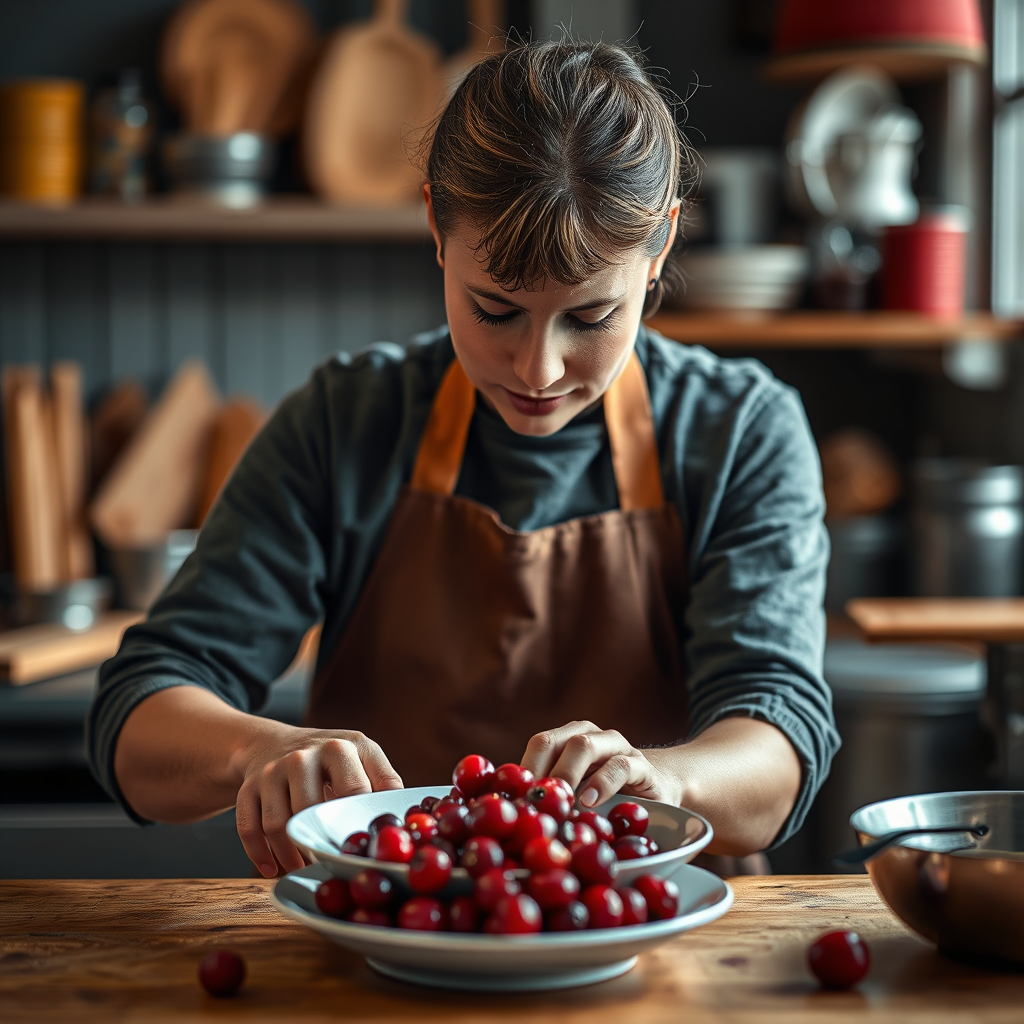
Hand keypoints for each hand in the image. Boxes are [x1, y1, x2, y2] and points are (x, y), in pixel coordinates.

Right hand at [234, 727, 402, 877]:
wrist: (274, 744)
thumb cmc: (331, 759)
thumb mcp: (363, 757)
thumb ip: (385, 782)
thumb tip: (406, 817)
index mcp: (342, 747)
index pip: (355, 790)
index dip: (357, 823)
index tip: (363, 848)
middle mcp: (304, 755)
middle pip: (311, 809)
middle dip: (321, 842)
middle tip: (330, 863)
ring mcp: (273, 770)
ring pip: (279, 823)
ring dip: (291, 855)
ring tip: (305, 867)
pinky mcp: (248, 787)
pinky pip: (249, 828)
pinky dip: (260, 854)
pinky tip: (272, 869)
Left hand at [520, 720, 682, 808]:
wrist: (657, 788)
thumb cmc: (605, 794)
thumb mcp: (575, 793)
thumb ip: (551, 797)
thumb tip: (515, 817)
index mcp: (565, 739)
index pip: (538, 746)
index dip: (523, 771)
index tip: (514, 800)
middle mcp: (587, 735)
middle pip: (553, 742)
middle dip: (540, 771)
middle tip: (534, 800)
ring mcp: (614, 746)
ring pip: (583, 745)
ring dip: (567, 773)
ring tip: (562, 801)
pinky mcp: (640, 765)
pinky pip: (619, 766)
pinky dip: (601, 783)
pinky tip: (590, 801)